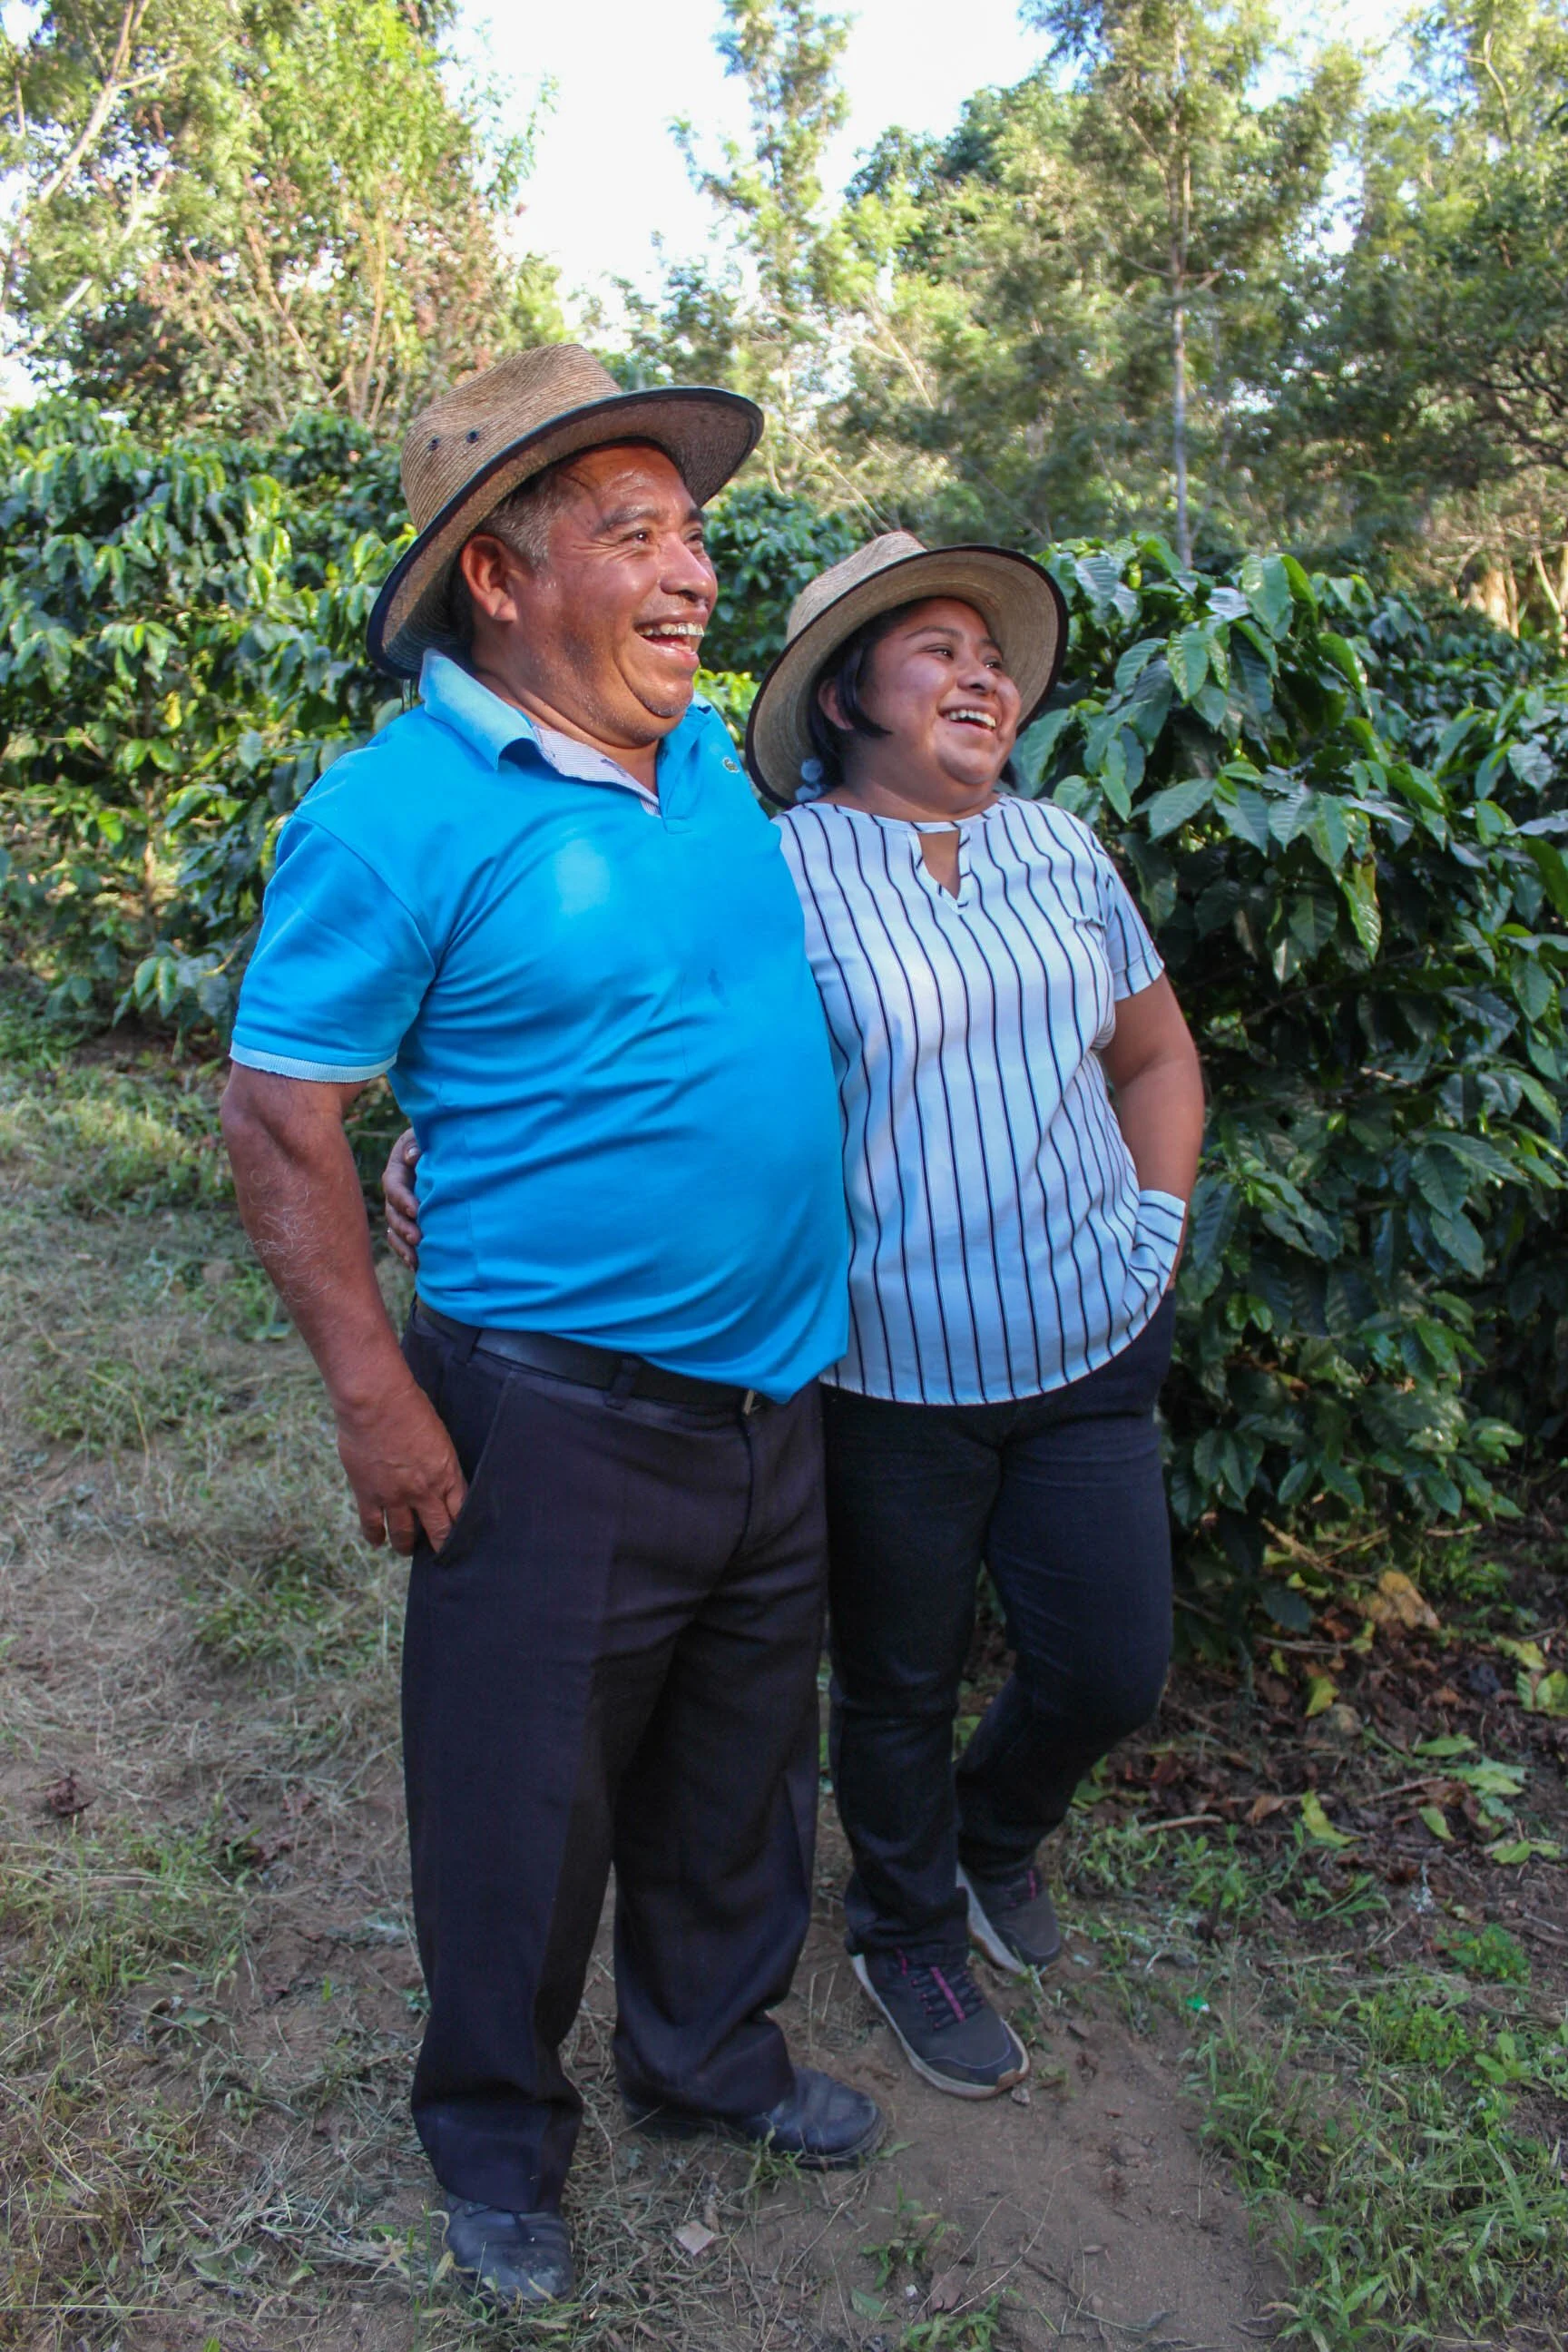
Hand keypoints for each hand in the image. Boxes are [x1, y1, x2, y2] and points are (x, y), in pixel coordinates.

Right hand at [334, 1375, 466, 1554]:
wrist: (375, 1402)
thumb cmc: (410, 1407)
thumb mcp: (439, 1435)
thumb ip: (440, 1461)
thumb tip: (440, 1475)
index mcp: (447, 1474)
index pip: (460, 1512)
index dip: (461, 1528)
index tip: (462, 1538)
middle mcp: (424, 1491)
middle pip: (438, 1530)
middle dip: (440, 1545)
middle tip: (440, 1554)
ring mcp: (395, 1496)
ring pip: (404, 1535)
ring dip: (407, 1545)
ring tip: (407, 1550)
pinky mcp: (368, 1494)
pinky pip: (372, 1525)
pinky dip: (376, 1536)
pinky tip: (378, 1542)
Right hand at [383, 1127, 422, 1270]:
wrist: (444, 1149)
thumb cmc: (436, 1139)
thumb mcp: (424, 1134)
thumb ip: (418, 1143)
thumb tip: (413, 1156)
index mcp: (397, 1170)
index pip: (393, 1186)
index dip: (402, 1199)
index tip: (416, 1210)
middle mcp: (396, 1193)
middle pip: (392, 1213)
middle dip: (404, 1227)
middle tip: (418, 1238)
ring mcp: (401, 1209)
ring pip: (395, 1230)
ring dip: (404, 1246)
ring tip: (415, 1260)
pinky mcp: (410, 1221)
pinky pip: (403, 1241)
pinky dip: (408, 1253)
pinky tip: (418, 1267)